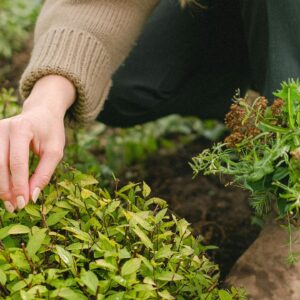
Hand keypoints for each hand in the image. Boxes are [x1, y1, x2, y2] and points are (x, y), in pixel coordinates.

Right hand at [0, 75, 75, 211]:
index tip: (24, 203)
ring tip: (9, 203)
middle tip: (15, 207)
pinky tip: (4, 190)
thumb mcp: (55, 151)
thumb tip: (32, 197)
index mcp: (21, 128)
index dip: (19, 185)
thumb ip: (44, 173)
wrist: (42, 113)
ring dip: (0, 187)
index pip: (16, 162)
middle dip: (7, 189)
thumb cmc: (51, 132)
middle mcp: (2, 128)